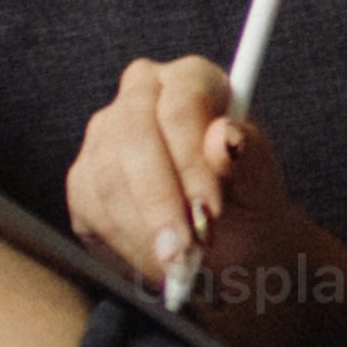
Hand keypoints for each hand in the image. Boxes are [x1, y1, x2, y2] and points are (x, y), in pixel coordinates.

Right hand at [65, 53, 329, 309]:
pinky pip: (91, 208)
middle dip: (160, 202)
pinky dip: (124, 242)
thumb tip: (224, 136)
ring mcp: (105, 133)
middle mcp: (141, 95)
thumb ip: (250, 158)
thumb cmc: (247, 204)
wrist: (226, 241)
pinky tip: (154, 261)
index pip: (180, 106)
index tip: (208, 211)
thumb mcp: (262, 187)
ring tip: (178, 266)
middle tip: (184, 253)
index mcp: (192, 80)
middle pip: (134, 136)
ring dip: (143, 230)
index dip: (190, 160)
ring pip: (109, 176)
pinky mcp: (84, 177)